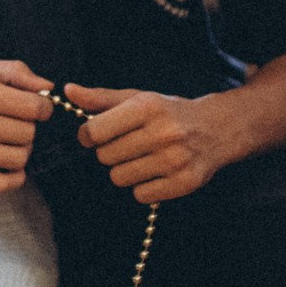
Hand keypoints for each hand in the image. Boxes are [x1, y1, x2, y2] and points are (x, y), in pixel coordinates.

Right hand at [0, 59, 55, 193]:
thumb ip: (15, 72)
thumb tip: (48, 88)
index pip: (31, 107)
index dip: (43, 107)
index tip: (37, 107)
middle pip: (26, 134)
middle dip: (30, 127)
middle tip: (18, 121)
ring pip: (17, 159)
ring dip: (23, 150)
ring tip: (11, 139)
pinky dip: (13, 178)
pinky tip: (9, 164)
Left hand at [65, 84, 231, 202]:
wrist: (217, 129)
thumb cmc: (170, 112)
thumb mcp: (138, 98)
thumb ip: (101, 98)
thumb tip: (68, 91)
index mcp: (148, 107)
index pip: (95, 131)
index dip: (88, 135)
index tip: (94, 135)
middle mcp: (163, 133)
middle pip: (105, 157)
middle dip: (109, 152)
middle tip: (126, 146)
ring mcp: (175, 160)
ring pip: (119, 178)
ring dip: (124, 171)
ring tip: (140, 158)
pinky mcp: (184, 183)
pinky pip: (140, 195)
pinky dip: (143, 187)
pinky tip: (154, 172)